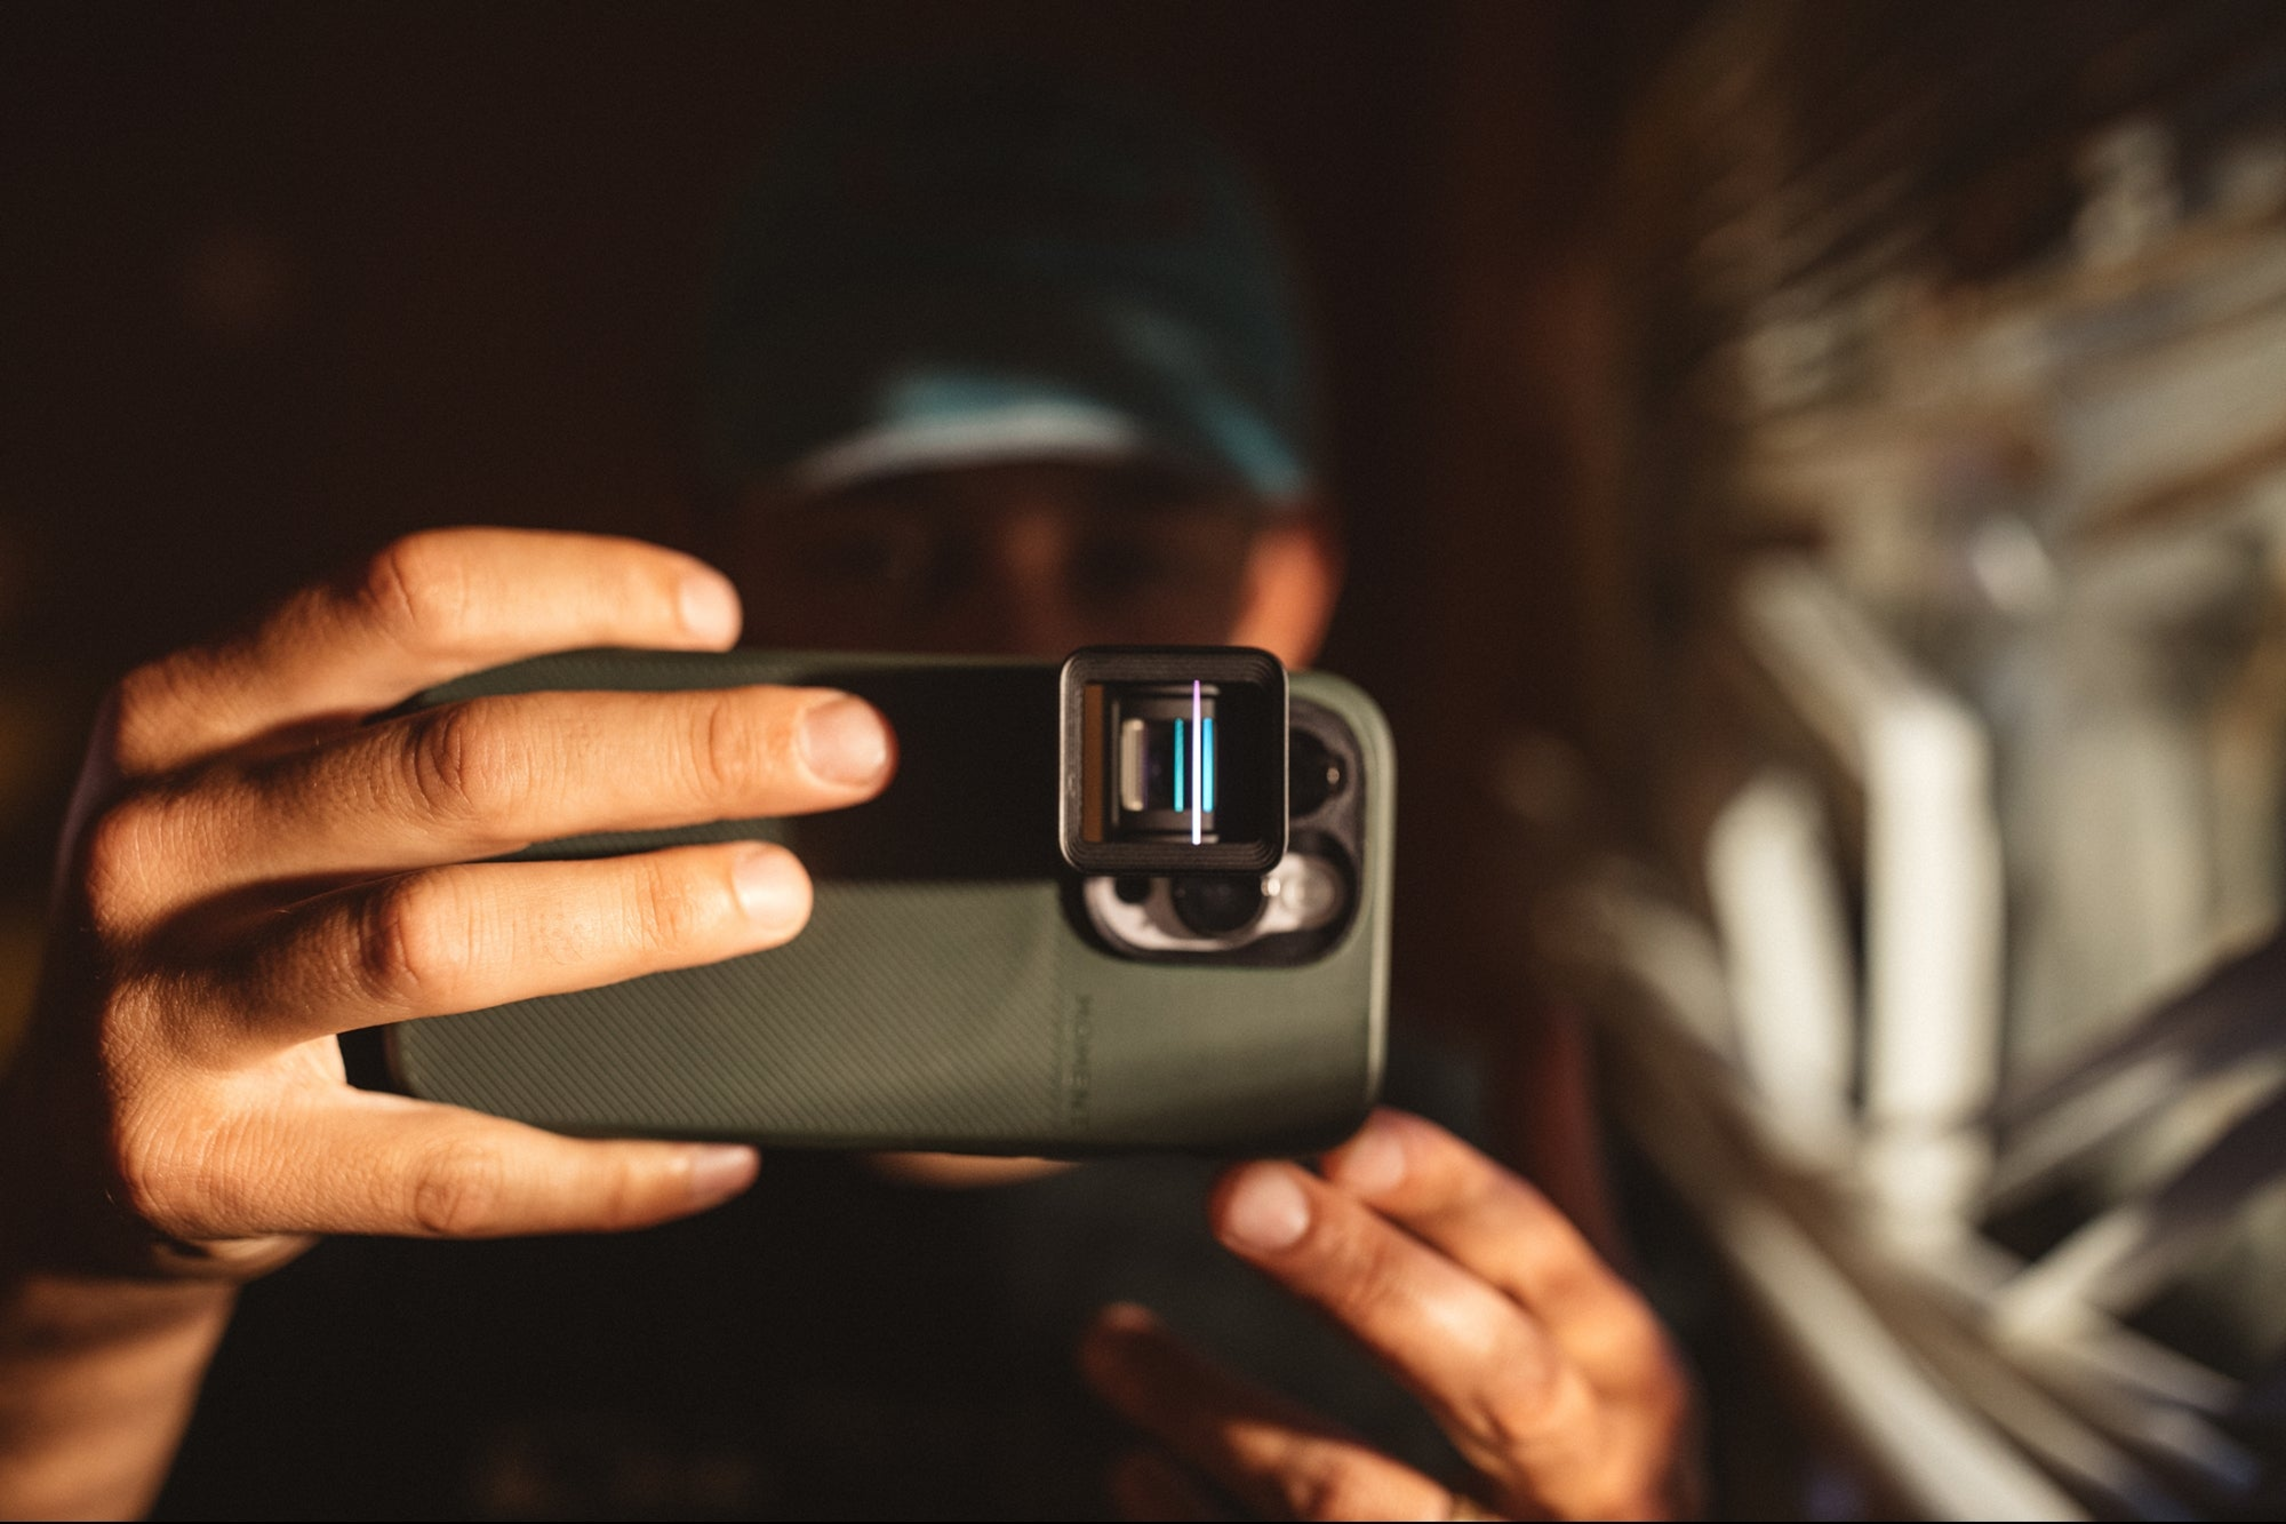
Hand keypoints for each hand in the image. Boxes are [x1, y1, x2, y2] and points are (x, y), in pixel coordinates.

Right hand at [0, 528, 895, 1280]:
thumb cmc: (248, 929)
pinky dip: (594, 1165)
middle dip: (679, 750)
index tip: (721, 614)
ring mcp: (162, 1006)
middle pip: (455, 768)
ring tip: (781, 901)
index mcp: (192, 712)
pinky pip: (437, 1167)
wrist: (82, 1147)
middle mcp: (163, 842)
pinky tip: (712, 1153)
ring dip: (635, 917)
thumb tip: (721, 720)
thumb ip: (430, 748)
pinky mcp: (198, 1161)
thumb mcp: (287, 799)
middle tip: (846, 752)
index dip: (578, 590)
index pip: (403, 601)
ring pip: (432, 942)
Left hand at [1081, 1109, 1693, 1519]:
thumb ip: (1557, 1177)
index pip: (1546, 1258)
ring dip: (1218, 1412)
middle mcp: (1591, 1478)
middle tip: (1233, 1192)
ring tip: (1107, 1340)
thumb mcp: (1599, 1326)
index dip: (1449, 1194)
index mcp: (1628, 1375)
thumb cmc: (1594, 1459)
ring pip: (1355, 1498)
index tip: (1343, 1131)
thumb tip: (1546, 1016)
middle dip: (1360, 1277)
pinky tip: (1132, 1471)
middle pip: (1486, 1374)